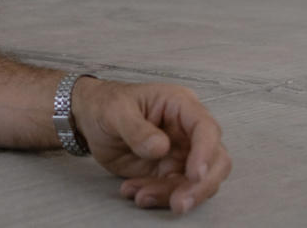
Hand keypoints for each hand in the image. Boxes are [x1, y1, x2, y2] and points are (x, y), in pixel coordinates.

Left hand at [72, 78, 230, 214]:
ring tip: (140, 196)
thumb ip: (136, 128)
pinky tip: (134, 192)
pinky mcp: (169, 171)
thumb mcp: (115, 110)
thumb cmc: (107, 104)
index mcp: (179, 105)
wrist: (91, 118)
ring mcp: (181, 153)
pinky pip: (175, 190)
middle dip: (200, 186)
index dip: (205, 152)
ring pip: (196, 182)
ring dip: (173, 195)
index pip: (206, 128)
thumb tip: (160, 147)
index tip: (195, 175)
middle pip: (216, 160)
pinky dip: (158, 197)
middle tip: (178, 203)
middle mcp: (187, 130)